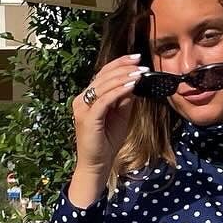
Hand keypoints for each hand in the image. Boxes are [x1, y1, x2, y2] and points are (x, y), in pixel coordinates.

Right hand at [67, 55, 146, 205]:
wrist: (97, 164)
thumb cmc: (107, 142)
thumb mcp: (120, 116)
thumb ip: (124, 100)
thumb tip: (134, 83)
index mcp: (87, 98)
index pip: (102, 74)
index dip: (119, 64)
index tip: (136, 58)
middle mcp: (81, 100)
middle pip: (102, 76)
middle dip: (123, 67)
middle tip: (140, 63)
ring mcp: (82, 108)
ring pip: (103, 85)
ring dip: (123, 77)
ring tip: (139, 73)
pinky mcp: (88, 117)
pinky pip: (104, 100)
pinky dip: (119, 91)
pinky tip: (132, 86)